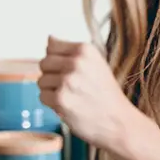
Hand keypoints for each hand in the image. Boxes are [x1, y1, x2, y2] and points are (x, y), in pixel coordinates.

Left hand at [38, 37, 134, 151]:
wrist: (118, 122)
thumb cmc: (105, 94)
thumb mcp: (95, 64)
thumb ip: (71, 51)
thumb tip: (49, 38)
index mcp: (85, 49)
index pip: (51, 46)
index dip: (57, 62)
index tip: (71, 72)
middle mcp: (76, 62)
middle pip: (43, 64)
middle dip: (52, 76)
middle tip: (71, 88)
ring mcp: (67, 80)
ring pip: (41, 81)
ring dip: (52, 91)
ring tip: (72, 97)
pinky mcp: (60, 98)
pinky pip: (42, 96)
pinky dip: (52, 104)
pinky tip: (68, 106)